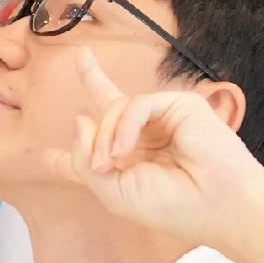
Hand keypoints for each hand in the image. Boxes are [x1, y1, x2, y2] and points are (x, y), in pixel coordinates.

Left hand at [63, 49, 263, 246]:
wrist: (217, 204)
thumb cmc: (172, 207)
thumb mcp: (113, 194)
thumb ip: (85, 161)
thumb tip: (80, 119)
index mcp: (129, 165)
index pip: (95, 154)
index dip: (69, 156)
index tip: (46, 157)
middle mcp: (143, 139)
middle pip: (110, 105)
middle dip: (93, 79)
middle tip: (80, 55)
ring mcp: (161, 120)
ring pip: (114, 109)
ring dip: (104, 137)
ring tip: (109, 163)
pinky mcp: (178, 106)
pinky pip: (136, 105)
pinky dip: (124, 127)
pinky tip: (124, 151)